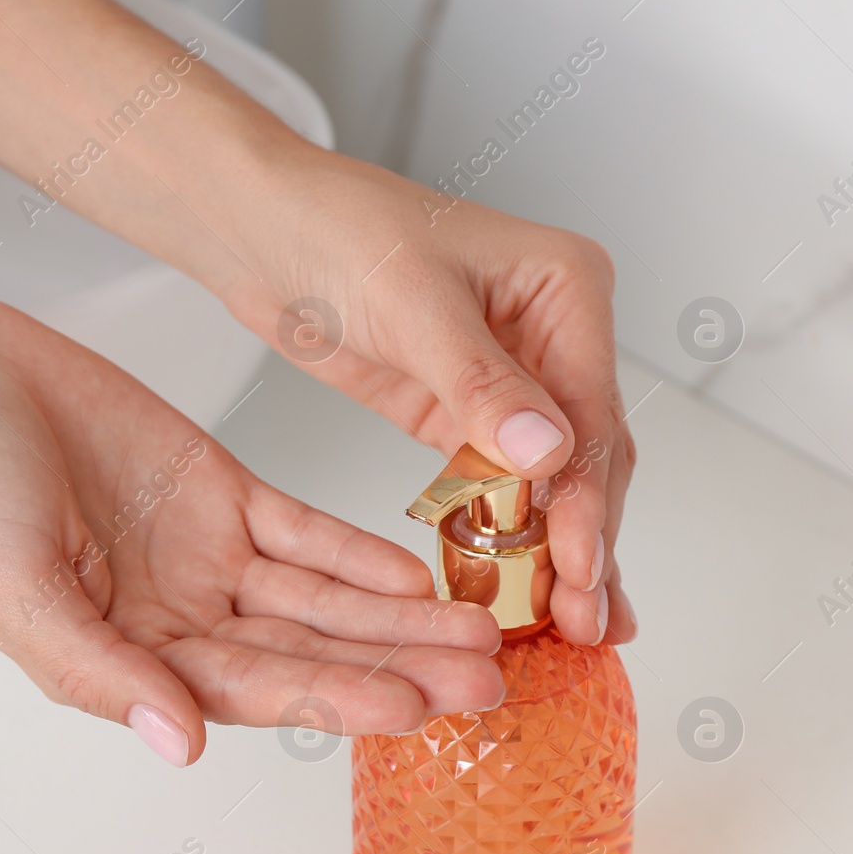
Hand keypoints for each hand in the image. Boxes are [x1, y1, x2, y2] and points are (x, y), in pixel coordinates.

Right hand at [0, 297, 505, 764]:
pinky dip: (357, 554)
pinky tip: (416, 575)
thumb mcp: (14, 591)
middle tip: (484, 681)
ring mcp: (208, 557)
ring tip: (478, 634)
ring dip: (398, 618)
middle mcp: (182, 617)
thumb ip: (100, 672)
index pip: (255, 690)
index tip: (414, 707)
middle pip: (309, 653)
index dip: (336, 698)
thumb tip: (180, 743)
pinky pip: (305, 533)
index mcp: (132, 657)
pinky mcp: (224, 495)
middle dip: (396, 668)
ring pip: (323, 599)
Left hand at [213, 146, 638, 648]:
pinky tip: (524, 586)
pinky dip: (514, 537)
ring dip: (563, 550)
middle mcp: (555, 333)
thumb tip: (547, 452)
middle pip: (590, 454)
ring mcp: (515, 379)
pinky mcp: (468, 414)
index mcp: (567, 288)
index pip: (591, 411)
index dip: (587, 498)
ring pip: (557, 480)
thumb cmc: (333, 227)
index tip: (579, 567)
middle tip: (587, 621)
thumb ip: (480, 383)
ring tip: (576, 626)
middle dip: (589, 540)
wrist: (261, 228)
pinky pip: (504, 485)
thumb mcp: (412, 302)